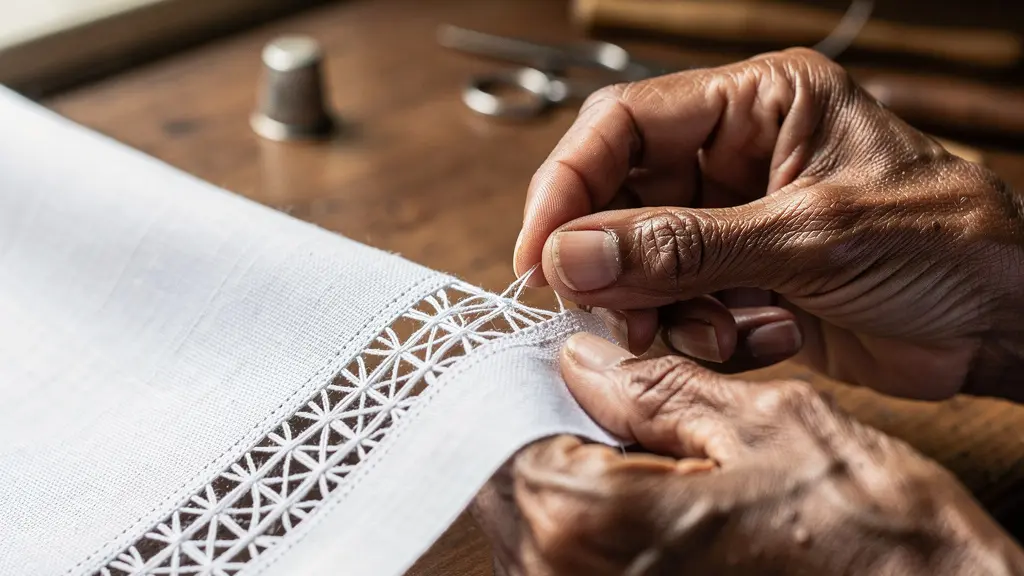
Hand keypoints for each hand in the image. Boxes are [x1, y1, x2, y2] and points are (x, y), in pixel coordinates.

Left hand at [472, 334, 1023, 575]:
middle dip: (548, 431)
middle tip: (608, 400)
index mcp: (590, 522)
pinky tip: (654, 502)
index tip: (553, 362)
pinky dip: (594, 527)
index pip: (497, 433)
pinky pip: (570, 567)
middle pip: (507, 482)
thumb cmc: (870, 539)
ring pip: (535, 528)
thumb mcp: (764, 427)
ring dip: (572, 479)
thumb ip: (653, 389)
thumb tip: (582, 358)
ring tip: (645, 453)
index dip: (525, 385)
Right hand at [513, 48, 1023, 400]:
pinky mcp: (739, 280)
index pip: (624, 125)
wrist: (1008, 325)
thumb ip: (682, 247)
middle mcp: (736, 156)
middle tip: (609, 313)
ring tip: (704, 334)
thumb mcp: (809, 237)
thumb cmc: (947, 247)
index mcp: (758, 104)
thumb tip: (570, 255)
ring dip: (654, 308)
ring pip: (639, 260)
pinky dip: (694, 335)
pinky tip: (752, 340)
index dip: (568, 185)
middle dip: (609, 261)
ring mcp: (734, 222)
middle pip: (620, 196)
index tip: (538, 254)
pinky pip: (675, 307)